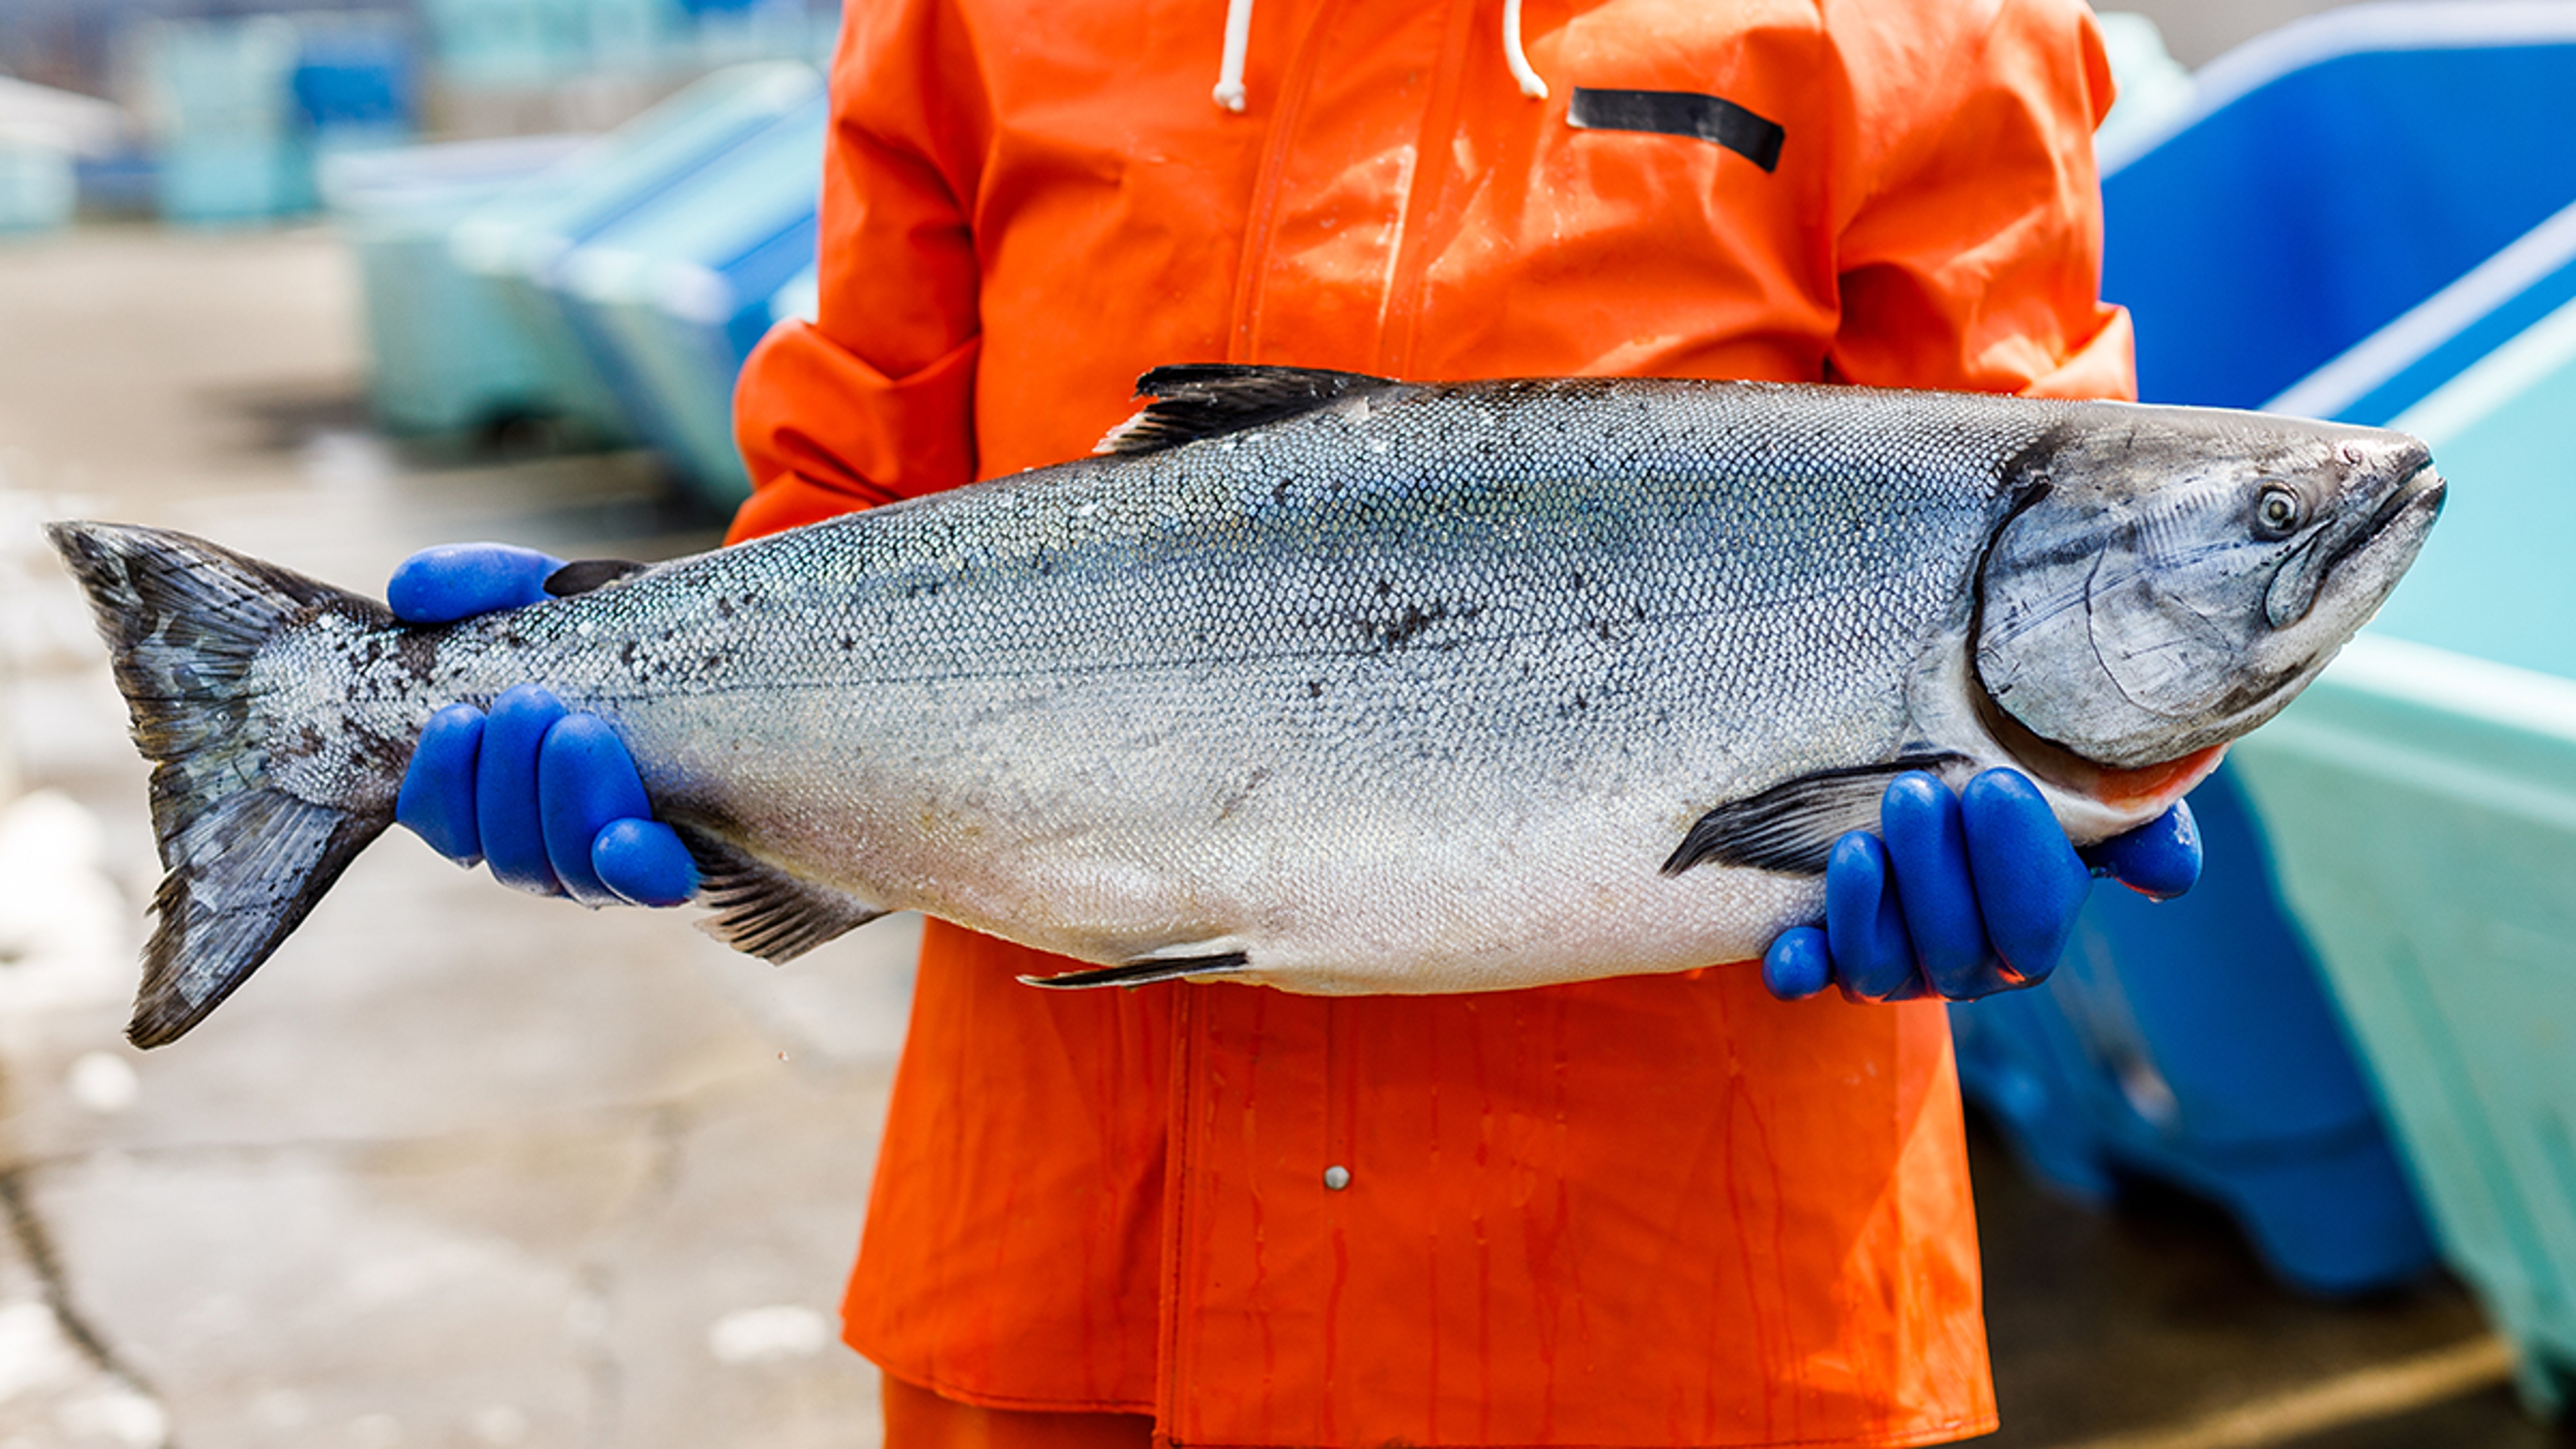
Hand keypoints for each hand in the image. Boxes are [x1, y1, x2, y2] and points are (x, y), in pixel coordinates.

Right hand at [389, 544, 697, 906]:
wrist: (707, 645)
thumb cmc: (597, 627)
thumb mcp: (536, 591)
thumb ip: (470, 581)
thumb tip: (408, 590)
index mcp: (488, 790)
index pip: (440, 818)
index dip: (441, 783)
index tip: (456, 717)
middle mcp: (539, 839)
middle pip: (504, 850)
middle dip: (509, 778)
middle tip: (527, 703)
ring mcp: (606, 859)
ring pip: (565, 870)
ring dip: (563, 801)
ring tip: (577, 729)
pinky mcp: (677, 861)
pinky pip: (652, 886)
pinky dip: (634, 868)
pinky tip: (624, 838)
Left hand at [1760, 769, 2201, 1002]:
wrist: (1925, 764)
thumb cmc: (2017, 777)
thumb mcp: (2083, 789)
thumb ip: (2136, 826)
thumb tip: (2165, 873)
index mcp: (2033, 928)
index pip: (2035, 930)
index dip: (2019, 871)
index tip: (1996, 786)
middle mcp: (1967, 960)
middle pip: (1957, 952)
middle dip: (1936, 875)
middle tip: (1916, 792)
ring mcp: (1897, 962)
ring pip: (1886, 970)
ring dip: (1869, 913)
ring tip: (1856, 844)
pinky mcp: (1828, 951)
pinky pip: (1814, 977)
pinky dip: (1802, 967)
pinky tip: (1788, 947)